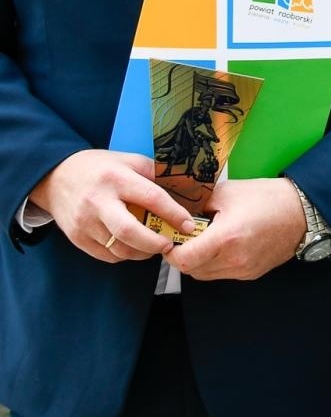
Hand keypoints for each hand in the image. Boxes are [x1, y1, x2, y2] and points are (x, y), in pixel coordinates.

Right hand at [27, 150, 191, 262]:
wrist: (55, 177)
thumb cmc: (100, 168)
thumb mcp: (128, 161)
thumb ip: (154, 173)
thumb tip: (185, 188)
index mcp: (116, 178)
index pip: (151, 198)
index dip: (174, 214)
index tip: (189, 225)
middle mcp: (98, 202)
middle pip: (129, 231)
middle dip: (155, 243)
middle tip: (170, 244)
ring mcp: (84, 222)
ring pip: (118, 248)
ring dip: (142, 252)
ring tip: (155, 245)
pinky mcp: (76, 238)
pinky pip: (106, 255)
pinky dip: (125, 255)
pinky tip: (134, 247)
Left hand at [167, 177, 304, 280]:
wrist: (302, 211)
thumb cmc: (268, 198)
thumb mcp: (227, 192)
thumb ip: (198, 205)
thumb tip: (178, 214)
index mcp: (226, 237)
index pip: (183, 259)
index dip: (171, 250)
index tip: (171, 238)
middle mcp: (233, 259)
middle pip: (190, 270)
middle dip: (183, 255)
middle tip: (185, 238)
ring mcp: (243, 270)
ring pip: (204, 274)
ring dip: (198, 261)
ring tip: (205, 241)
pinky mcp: (250, 274)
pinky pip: (221, 274)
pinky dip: (215, 263)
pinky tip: (224, 246)